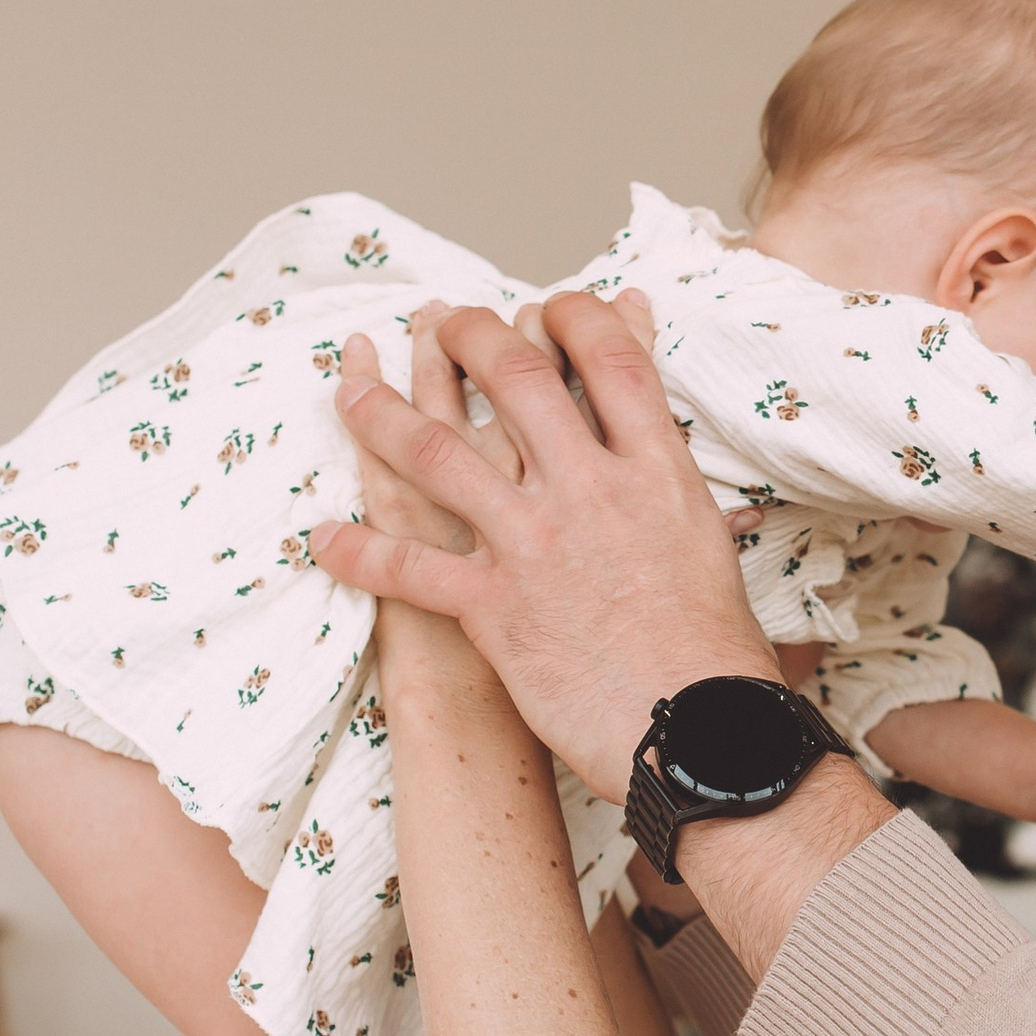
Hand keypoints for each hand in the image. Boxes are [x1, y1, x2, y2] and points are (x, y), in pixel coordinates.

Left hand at [310, 290, 777, 802]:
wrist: (700, 728)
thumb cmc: (713, 647)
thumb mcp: (707, 538)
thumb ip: (672, 475)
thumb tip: (660, 426)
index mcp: (654, 470)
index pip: (610, 360)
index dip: (574, 317)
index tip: (548, 307)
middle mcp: (589, 490)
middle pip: (517, 379)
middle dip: (470, 336)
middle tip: (442, 319)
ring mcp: (534, 544)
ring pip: (440, 454)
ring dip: (383, 415)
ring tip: (349, 390)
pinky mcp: (492, 606)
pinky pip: (407, 566)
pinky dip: (359, 551)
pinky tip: (322, 537)